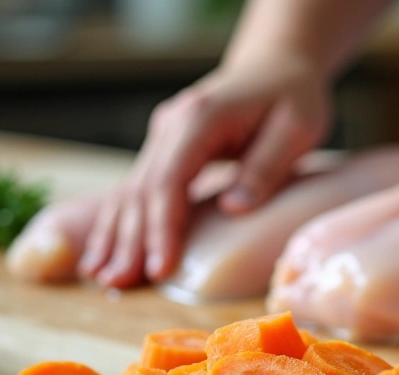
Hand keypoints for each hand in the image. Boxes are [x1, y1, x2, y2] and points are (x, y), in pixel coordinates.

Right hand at [78, 54, 329, 286]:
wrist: (277, 66)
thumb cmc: (293, 97)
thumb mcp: (296, 128)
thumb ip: (266, 166)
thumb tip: (233, 208)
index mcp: (200, 118)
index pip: (170, 181)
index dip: (162, 228)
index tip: (160, 268)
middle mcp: (172, 124)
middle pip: (143, 189)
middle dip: (130, 240)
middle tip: (118, 283)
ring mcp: (165, 135)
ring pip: (132, 190)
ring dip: (116, 234)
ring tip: (102, 276)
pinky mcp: (167, 147)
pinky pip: (141, 188)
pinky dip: (124, 220)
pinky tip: (107, 251)